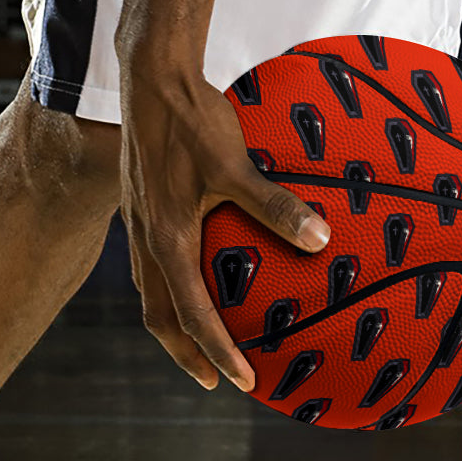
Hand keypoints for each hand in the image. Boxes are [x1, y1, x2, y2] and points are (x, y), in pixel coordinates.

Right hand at [119, 64, 329, 389]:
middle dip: (188, 354)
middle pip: (161, 317)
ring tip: (204, 344)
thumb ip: (274, 204)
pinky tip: (198, 280)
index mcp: (166, 238)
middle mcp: (147, 239)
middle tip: (218, 381)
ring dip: (176, 326)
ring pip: (153, 293)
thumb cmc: (193, 120)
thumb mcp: (234, 164)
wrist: (151, 78)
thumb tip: (321, 239)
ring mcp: (141, 224)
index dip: (217, 351)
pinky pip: (154, 265)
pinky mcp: (145, 206)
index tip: (243, 382)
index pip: (192, 314)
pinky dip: (173, 289)